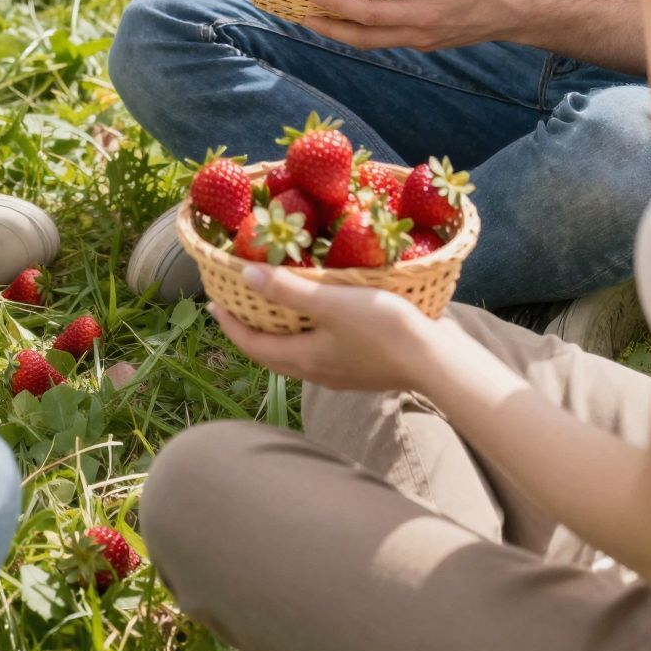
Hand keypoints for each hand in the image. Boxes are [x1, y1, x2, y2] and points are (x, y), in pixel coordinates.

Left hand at [209, 264, 436, 391]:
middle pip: (271, 351)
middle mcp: (317, 371)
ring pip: (296, 352)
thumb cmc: (383, 329)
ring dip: (279, 329)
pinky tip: (320, 311)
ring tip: (274, 302)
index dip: (229, 324)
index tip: (213, 301)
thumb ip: (288, 290)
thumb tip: (243, 278)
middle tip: (237, 300)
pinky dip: (307, 329)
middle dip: (250, 327)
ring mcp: (341, 371)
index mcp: (304, 359)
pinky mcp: (361, 365)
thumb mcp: (332, 302)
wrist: (437, 360)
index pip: (252, 345)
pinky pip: (320, 348)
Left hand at [304, 0, 523, 51]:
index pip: (371, 16)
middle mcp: (418, 35)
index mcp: (425, 17)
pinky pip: (385, 38)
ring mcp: (421, 40)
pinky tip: (352, 15)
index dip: (339, 6)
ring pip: (373, 42)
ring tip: (316, 16)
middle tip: (300, 14)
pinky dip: (362, 29)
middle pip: (363, 39)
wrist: (518, 16)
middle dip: (329, 28)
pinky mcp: (425, 39)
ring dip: (343, 31)